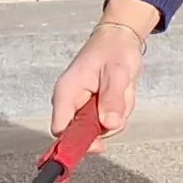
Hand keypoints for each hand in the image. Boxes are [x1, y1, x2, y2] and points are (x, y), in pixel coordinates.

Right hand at [51, 0, 159, 134]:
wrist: (119, 38)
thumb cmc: (114, 50)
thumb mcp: (116, 73)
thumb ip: (112, 99)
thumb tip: (109, 124)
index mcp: (66, 93)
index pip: (60, 131)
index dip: (76, 142)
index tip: (99, 144)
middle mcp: (70, 102)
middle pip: (84, 133)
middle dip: (107, 123)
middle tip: (119, 99)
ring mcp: (81, 106)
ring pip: (101, 128)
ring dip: (117, 114)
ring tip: (121, 90)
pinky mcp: (93, 107)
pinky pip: (108, 121)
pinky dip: (120, 110)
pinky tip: (121, 93)